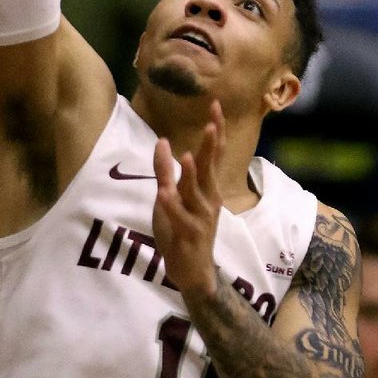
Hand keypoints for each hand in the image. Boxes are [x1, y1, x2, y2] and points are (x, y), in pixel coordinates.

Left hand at [152, 101, 224, 297]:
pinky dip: (172, 207)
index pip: (211, 154)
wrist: (192, 271)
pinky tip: (163, 195)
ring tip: (186, 157)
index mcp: (206, 188)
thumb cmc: (182, 229)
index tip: (215, 106)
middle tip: (211, 123)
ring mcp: (201, 218)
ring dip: (191, 175)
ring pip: (196, 194)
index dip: (214, 131)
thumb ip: (165, 171)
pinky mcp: (189, 235)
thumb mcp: (170, 196)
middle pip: (209, 168)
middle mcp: (208, 199)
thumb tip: (163, 141)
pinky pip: (180, 219)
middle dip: (210, 146)